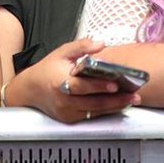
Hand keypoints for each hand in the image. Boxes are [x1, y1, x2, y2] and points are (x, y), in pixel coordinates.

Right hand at [5, 38, 140, 123]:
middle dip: (115, 100)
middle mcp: (64, 100)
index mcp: (60, 82)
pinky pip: (91, 116)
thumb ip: (81, 46)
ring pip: (95, 112)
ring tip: (132, 100)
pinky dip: (105, 110)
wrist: (29, 90)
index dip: (99, 86)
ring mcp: (67, 112)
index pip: (82, 86)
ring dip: (115, 107)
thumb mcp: (62, 52)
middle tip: (133, 96)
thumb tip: (101, 43)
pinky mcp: (70, 119)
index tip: (115, 84)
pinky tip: (119, 104)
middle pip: (93, 103)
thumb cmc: (47, 70)